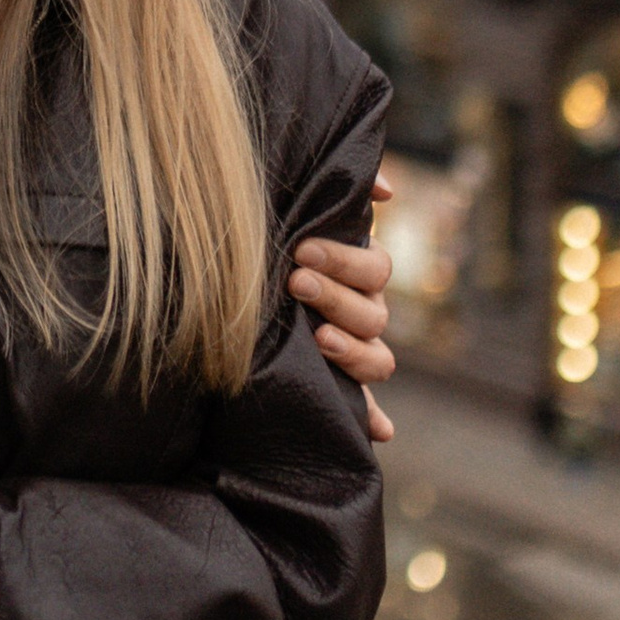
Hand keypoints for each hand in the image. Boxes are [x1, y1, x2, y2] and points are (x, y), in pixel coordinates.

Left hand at [291, 177, 396, 443]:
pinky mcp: (338, 384)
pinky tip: (380, 430)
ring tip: (318, 338)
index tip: (302, 251)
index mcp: (359, 271)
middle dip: (336, 297)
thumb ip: (342, 193)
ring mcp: (353, 349)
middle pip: (374, 313)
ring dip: (353, 351)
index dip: (344, 262)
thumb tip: (386, 189)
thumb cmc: (272, 236)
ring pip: (378, 358)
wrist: (233, 278)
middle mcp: (363, 311)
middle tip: (296, 284)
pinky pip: (365, 406)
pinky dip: (374, 418)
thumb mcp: (299, 208)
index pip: (375, 270)